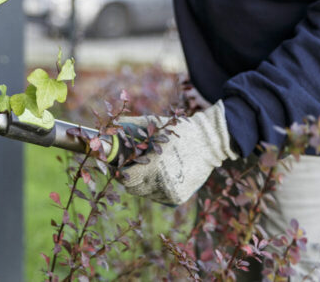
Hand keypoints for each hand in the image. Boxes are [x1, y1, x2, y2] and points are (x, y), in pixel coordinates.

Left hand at [118, 100, 237, 205]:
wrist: (208, 143)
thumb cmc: (178, 131)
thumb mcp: (153, 123)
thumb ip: (130, 125)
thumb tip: (111, 125)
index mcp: (153, 165)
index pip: (126, 179)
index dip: (121, 172)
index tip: (123, 164)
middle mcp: (161, 182)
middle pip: (133, 189)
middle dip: (131, 178)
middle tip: (136, 166)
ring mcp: (170, 192)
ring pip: (145, 193)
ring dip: (144, 183)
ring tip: (152, 168)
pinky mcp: (178, 197)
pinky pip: (157, 196)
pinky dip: (156, 188)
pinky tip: (163, 174)